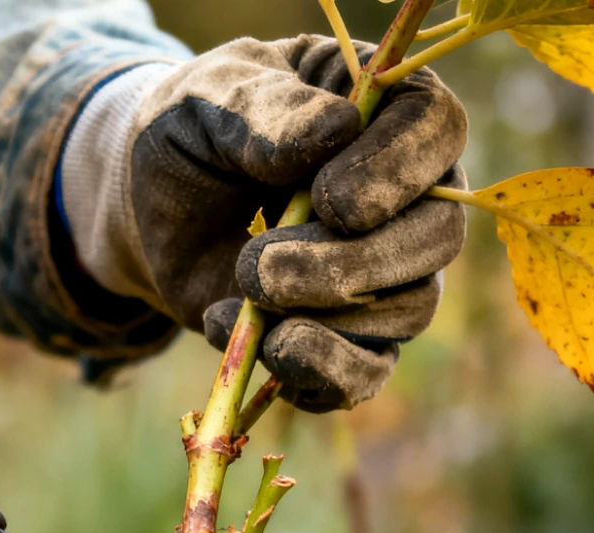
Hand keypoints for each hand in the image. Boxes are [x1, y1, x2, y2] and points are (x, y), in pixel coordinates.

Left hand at [58, 36, 467, 410]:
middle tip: (260, 268)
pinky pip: (367, 373)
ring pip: (409, 311)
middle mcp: (411, 193)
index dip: (394, 172)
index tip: (324, 196)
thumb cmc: (195, 129)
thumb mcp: (210, 98)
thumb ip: (267, 109)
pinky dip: (313, 371)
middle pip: (434, 238)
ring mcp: (391, 271)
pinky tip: (254, 344)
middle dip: (350, 264)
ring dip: (329, 320)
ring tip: (246, 296)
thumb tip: (335, 130)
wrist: (156, 203)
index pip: (437, 131)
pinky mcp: (352, 335)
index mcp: (389, 109)